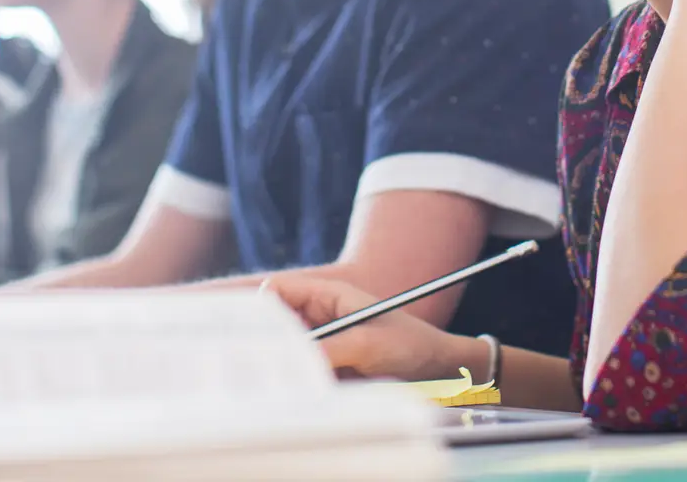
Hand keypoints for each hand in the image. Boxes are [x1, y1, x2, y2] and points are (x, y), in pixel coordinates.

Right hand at [264, 275, 478, 382]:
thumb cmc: (412, 345)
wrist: (442, 372)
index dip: (257, 308)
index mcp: (328, 296)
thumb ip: (330, 349)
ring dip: (277, 366)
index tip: (244, 332)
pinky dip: (292, 384)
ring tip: (266, 384)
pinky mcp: (327, 370)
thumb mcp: (370, 344)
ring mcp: (323, 344)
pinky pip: (300, 374)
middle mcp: (319, 317)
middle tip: (248, 364)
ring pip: (284, 352)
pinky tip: (287, 396)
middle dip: (261, 341)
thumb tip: (293, 362)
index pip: (277, 291)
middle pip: (274, 324)